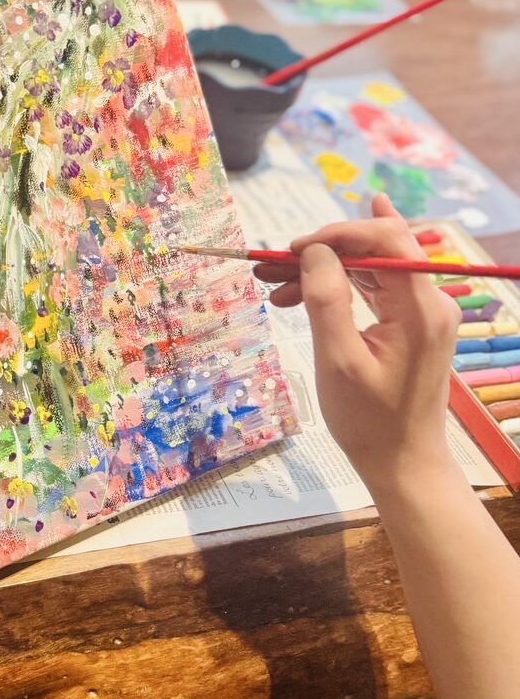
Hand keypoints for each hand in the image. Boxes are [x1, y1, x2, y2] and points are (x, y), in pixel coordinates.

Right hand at [253, 194, 460, 492]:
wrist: (402, 465)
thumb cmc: (369, 421)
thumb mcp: (338, 360)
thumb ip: (326, 299)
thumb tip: (314, 250)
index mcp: (421, 307)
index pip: (387, 239)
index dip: (338, 233)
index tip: (294, 249)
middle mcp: (429, 301)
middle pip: (374, 250)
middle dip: (320, 252)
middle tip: (269, 266)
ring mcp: (421, 313)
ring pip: (367, 268)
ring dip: (321, 270)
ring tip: (274, 284)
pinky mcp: (409, 325)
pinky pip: (371, 290)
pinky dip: (335, 288)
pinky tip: (298, 294)